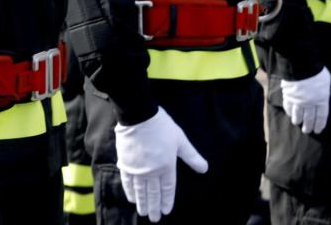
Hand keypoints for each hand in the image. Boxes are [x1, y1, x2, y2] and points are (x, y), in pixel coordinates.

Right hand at [115, 107, 207, 221]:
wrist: (138, 116)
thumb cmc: (161, 126)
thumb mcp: (180, 140)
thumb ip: (192, 156)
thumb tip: (205, 169)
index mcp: (167, 166)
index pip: (167, 188)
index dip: (167, 200)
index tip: (166, 211)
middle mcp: (151, 171)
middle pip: (153, 193)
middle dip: (154, 207)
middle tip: (154, 219)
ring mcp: (137, 169)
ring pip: (140, 190)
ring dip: (142, 203)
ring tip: (143, 213)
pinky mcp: (125, 164)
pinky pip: (127, 182)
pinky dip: (130, 191)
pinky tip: (131, 198)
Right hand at [280, 67, 330, 134]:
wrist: (301, 65)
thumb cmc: (316, 71)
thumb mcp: (326, 81)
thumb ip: (324, 92)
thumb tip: (323, 97)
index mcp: (321, 100)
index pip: (321, 116)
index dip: (319, 124)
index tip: (318, 130)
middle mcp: (310, 103)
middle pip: (309, 118)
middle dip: (308, 126)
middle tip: (307, 130)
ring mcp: (298, 101)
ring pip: (298, 115)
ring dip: (298, 121)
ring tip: (298, 123)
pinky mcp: (288, 96)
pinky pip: (288, 107)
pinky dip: (289, 112)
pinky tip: (290, 114)